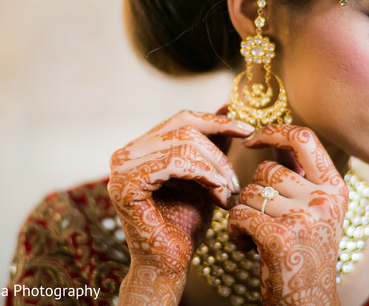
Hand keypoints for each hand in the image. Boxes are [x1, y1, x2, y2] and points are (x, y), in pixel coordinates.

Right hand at [107, 110, 253, 304]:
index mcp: (140, 148)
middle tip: (237, 180)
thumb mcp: (205, 175)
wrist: (170, 263)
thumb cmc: (185, 223)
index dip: (216, 120)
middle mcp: (125, 153)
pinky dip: (204, 175)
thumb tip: (227, 106)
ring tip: (228, 192)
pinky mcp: (126, 184)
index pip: (182, 119)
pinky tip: (218, 194)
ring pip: (183, 143)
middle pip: (184, 127)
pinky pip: (175, 162)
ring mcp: (121, 167)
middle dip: (219, 151)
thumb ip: (212, 143)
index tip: (247, 130)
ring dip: (215, 168)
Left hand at [228, 125, 347, 305]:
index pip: (304, 138)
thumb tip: (274, 139)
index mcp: (335, 188)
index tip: (251, 139)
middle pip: (267, 170)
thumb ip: (299, 176)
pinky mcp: (280, 237)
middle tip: (261, 217)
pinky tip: (247, 247)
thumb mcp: (315, 211)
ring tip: (255, 235)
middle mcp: (324, 199)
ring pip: (249, 193)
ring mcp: (304, 218)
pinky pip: (239, 214)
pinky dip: (235, 231)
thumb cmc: (305, 254)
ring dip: (243, 213)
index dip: (273, 131)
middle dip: (253, 192)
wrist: (308, 302)